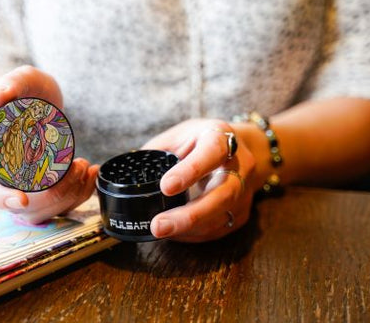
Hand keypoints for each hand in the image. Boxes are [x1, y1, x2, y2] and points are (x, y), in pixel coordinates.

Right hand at [0, 66, 97, 223]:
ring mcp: (23, 189)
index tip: (22, 198)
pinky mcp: (44, 191)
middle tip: (75, 165)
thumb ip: (9, 84)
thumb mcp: (19, 81)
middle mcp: (0, 181)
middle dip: (52, 194)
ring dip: (69, 197)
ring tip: (86, 167)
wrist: (35, 100)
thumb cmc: (22, 93)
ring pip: (43, 211)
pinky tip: (91, 175)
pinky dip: (78, 195)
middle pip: (21, 206)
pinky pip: (59, 206)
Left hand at [142, 119, 256, 241]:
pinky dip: (195, 235)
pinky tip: (175, 233)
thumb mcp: (179, 135)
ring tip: (160, 231)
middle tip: (158, 225)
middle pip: (222, 194)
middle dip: (189, 214)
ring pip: (221, 215)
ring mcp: (244, 190)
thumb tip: (125, 175)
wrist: (241, 148)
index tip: (165, 187)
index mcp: (221, 138)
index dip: (190, 171)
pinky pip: (219, 228)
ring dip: (189, 229)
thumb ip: (157, 152)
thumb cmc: (201, 141)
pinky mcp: (242, 212)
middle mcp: (240, 164)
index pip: (211, 153)